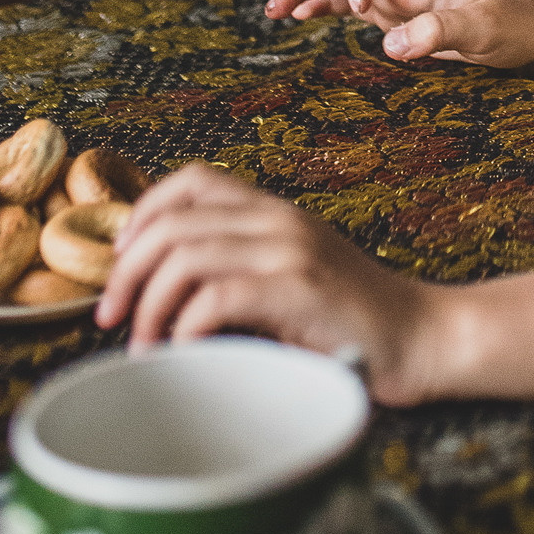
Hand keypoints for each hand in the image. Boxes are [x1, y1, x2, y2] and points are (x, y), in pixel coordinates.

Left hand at [97, 164, 445, 401]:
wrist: (421, 340)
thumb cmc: (351, 323)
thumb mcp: (291, 278)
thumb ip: (237, 271)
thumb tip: (155, 295)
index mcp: (274, 211)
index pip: (193, 179)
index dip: (143, 213)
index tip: (120, 263)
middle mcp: (278, 220)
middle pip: (172, 221)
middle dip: (126, 271)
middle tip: (112, 316)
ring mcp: (290, 250)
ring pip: (185, 255)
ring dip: (149, 304)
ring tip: (145, 346)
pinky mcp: (300, 289)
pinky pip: (217, 295)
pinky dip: (185, 327)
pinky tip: (184, 354)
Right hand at [265, 0, 533, 75]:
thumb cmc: (517, 28)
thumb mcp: (484, 33)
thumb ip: (440, 33)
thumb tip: (389, 43)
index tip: (357, 4)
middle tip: (276, 8)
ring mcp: (401, 4)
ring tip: (275, 13)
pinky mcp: (404, 25)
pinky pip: (355, 11)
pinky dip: (327, 11)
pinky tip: (303, 21)